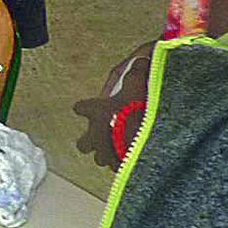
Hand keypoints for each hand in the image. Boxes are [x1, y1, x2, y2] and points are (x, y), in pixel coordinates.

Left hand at [72, 44, 153, 168]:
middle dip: (89, 141)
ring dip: (106, 154)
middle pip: (83, 144)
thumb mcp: (136, 83)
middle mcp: (96, 135)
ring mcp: (107, 154)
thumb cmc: (136, 108)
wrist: (146, 136)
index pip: (81, 108)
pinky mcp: (121, 167)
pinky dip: (123, 163)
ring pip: (100, 159)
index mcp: (96, 112)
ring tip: (116, 150)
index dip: (84, 107)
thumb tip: (140, 60)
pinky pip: (119, 167)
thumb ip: (135, 71)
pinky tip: (131, 160)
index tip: (84, 107)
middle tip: (98, 137)